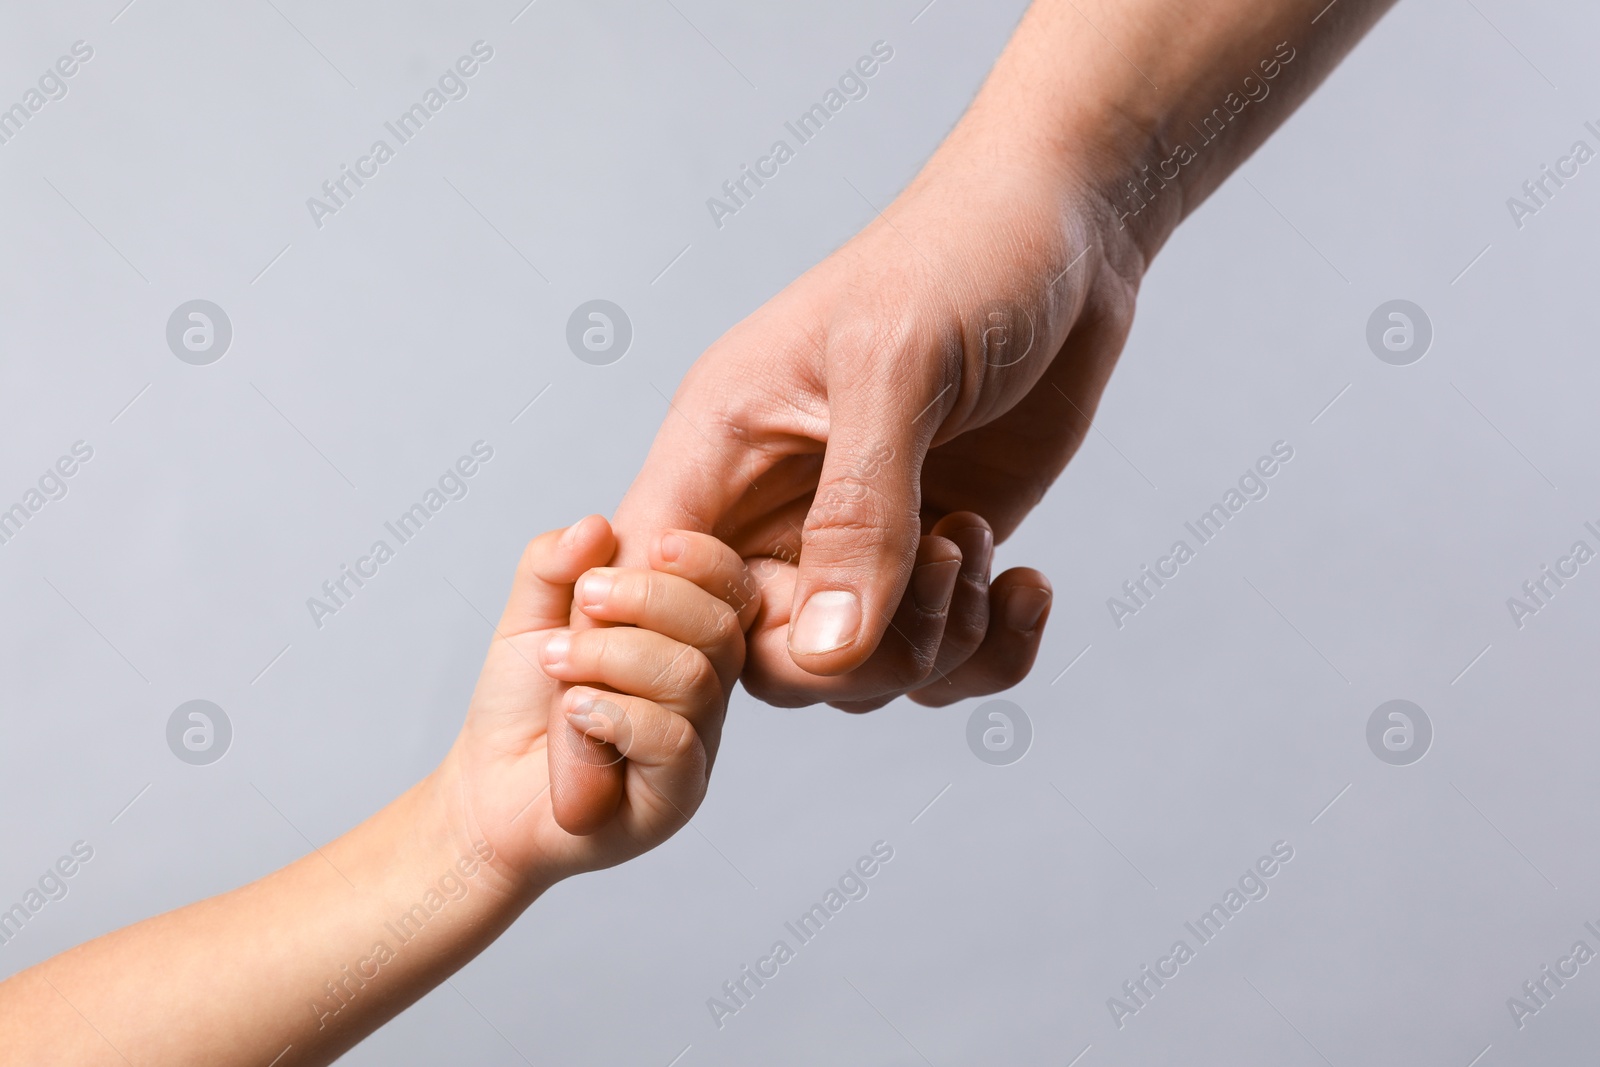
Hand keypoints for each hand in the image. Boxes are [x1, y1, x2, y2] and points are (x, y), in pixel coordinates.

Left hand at [436, 515, 755, 891]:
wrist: (484, 793)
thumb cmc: (520, 707)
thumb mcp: (529, 617)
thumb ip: (554, 565)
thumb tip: (597, 527)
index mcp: (687, 641)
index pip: (732, 591)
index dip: (707, 561)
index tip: (657, 543)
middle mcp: (705, 693)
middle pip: (720, 628)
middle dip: (650, 599)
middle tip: (586, 598)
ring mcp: (696, 748)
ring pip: (694, 679)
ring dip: (616, 656)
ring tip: (558, 662)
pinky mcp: (675, 799)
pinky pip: (673, 742)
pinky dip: (617, 714)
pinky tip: (574, 711)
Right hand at [615, 144, 1138, 707]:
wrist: (1068, 227)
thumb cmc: (961, 255)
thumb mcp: (896, 369)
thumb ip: (857, 513)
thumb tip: (826, 654)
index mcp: (720, 448)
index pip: (655, 584)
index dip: (689, 640)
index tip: (795, 630)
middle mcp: (774, 509)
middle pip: (758, 658)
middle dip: (853, 656)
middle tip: (939, 563)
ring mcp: (856, 543)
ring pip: (852, 675)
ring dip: (932, 645)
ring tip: (977, 538)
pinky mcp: (930, 557)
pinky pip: (938, 661)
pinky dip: (989, 651)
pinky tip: (1026, 583)